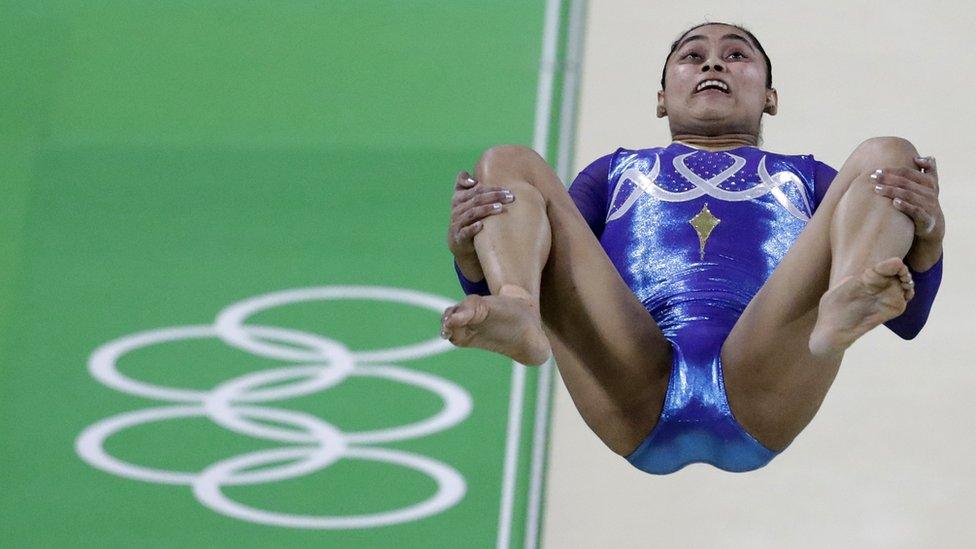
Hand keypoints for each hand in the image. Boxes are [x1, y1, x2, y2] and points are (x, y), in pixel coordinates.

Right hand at [447, 170, 515, 277]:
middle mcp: (456, 208)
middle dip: (494, 196)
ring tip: (500, 208)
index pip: (472, 188)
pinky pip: (465, 231)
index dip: (485, 186)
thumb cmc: (468, 218)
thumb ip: (472, 187)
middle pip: (475, 199)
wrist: (459, 243)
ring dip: (486, 209)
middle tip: (510, 196)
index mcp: (459, 198)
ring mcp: (457, 223)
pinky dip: (473, 228)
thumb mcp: (468, 201)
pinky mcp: (459, 237)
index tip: (501, 187)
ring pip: (472, 213)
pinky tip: (482, 225)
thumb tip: (480, 177)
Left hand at [872, 156, 943, 270]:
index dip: (892, 170)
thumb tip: (920, 157)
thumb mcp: (927, 186)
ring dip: (892, 191)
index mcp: (929, 182)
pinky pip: (915, 211)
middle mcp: (930, 192)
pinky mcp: (926, 219)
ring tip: (877, 189)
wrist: (932, 226)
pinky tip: (894, 202)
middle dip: (888, 179)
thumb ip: (927, 170)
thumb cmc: (923, 202)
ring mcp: (929, 205)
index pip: (908, 172)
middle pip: (906, 183)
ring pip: (909, 195)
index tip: (876, 170)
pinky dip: (905, 206)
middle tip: (872, 177)